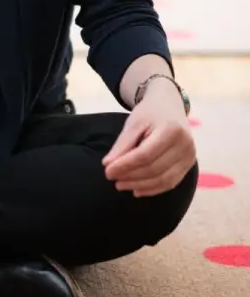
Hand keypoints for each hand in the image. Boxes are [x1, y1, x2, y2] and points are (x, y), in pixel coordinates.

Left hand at [103, 81, 195, 196]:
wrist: (170, 106)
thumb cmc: (150, 113)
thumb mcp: (133, 123)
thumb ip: (122, 144)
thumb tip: (108, 165)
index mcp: (171, 129)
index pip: (145, 154)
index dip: (125, 165)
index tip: (107, 171)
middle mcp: (185, 144)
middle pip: (154, 169)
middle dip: (131, 177)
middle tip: (112, 179)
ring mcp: (189, 156)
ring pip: (163, 179)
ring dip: (140, 185)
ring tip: (121, 185)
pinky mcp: (189, 165)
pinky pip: (171, 183)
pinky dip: (153, 189)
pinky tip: (137, 190)